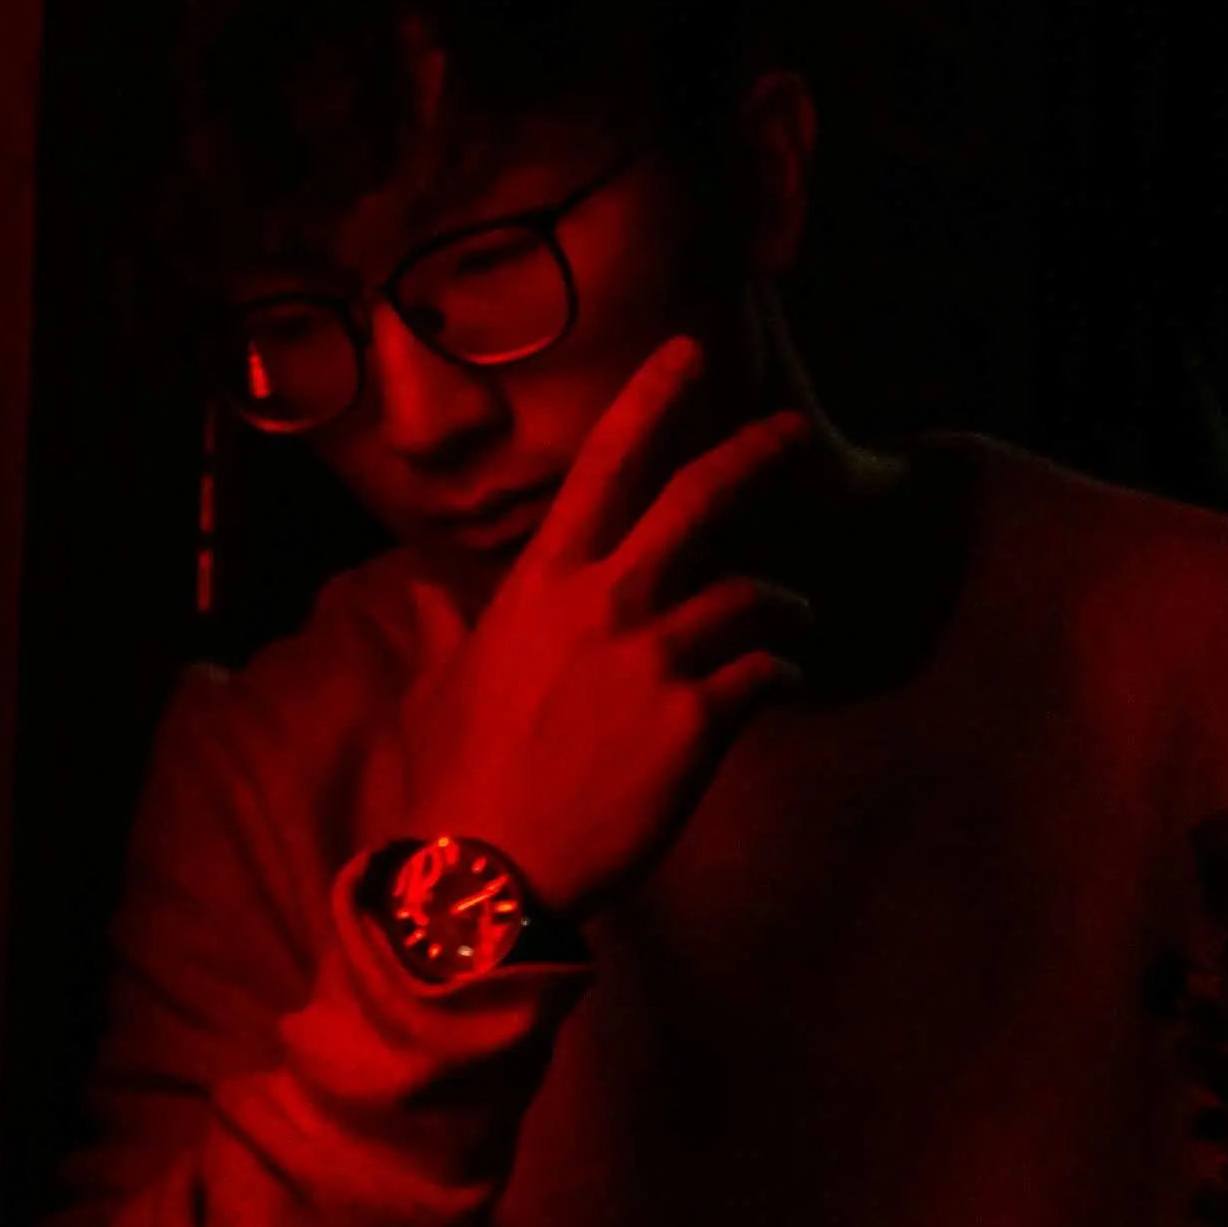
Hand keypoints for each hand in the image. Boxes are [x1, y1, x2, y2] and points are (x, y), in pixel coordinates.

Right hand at [403, 337, 813, 922]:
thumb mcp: (437, 689)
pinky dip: (783, 672)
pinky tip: (784, 683)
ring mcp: (655, 662)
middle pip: (697, 501)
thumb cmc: (455, 779)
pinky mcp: (697, 723)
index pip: (605, 465)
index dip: (652, 400)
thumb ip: (446, 629)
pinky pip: (764, 677)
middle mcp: (604, 605)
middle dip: (753, 455)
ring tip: (795, 618)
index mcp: (542, 586)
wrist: (485, 871)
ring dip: (781, 603)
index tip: (689, 355)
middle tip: (790, 434)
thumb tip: (431, 596)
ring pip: (748, 598)